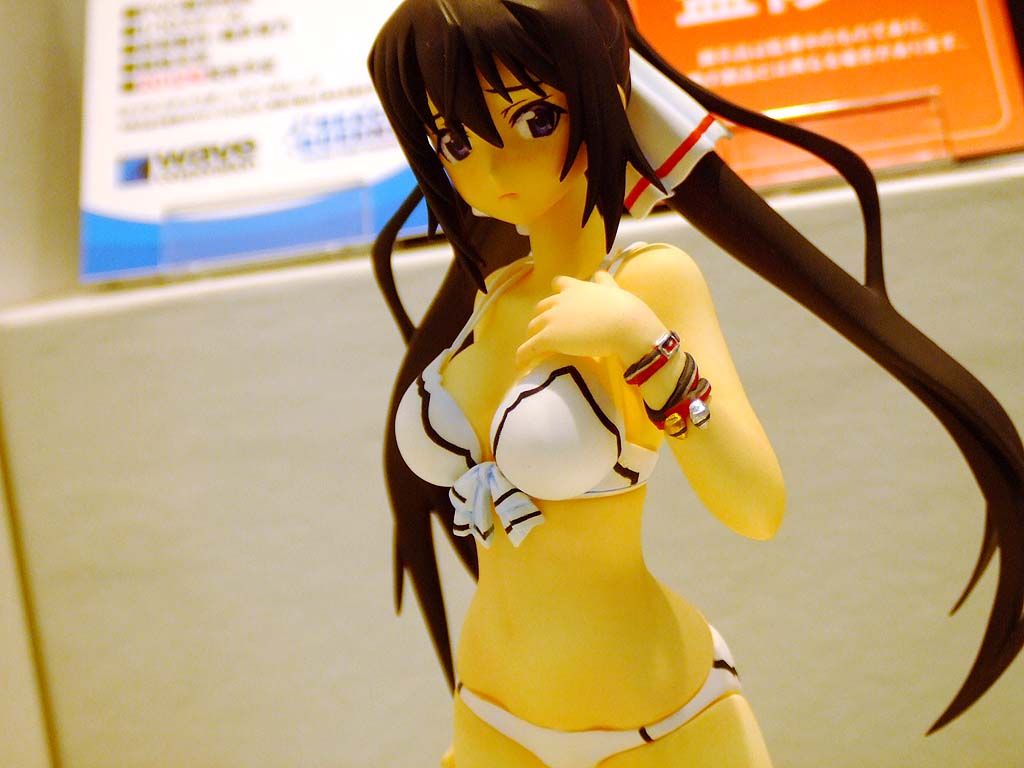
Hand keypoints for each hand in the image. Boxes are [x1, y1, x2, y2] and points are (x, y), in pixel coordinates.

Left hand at [516, 271, 666, 369]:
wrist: (624, 325)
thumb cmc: (624, 309)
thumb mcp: (614, 288)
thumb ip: (604, 281)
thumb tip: (600, 273)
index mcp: (576, 288)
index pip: (559, 283)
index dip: (558, 293)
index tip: (560, 302)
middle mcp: (560, 301)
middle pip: (542, 308)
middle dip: (543, 317)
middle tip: (549, 331)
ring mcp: (552, 319)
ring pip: (533, 326)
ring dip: (534, 336)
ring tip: (535, 349)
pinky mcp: (548, 337)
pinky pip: (529, 348)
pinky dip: (523, 356)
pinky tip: (521, 365)